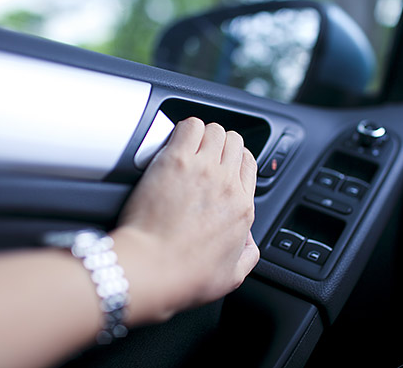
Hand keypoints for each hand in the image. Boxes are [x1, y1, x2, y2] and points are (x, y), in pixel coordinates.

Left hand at [113, 117, 259, 323]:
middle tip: (202, 155)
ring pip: (215, 129)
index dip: (236, 159)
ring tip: (187, 147)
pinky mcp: (175, 160)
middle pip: (234, 142)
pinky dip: (184, 128)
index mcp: (242, 207)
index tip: (223, 164)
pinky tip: (175, 140)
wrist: (152, 268)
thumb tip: (248, 243)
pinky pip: (190, 125)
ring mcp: (202, 168)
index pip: (249, 164)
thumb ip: (247, 255)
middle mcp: (227, 183)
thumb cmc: (184, 275)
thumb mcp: (231, 276)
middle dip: (220, 144)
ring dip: (203, 135)